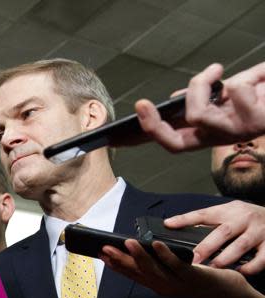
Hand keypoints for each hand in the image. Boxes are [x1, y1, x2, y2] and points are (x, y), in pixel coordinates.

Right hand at [101, 238, 247, 297]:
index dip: (116, 265)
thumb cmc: (199, 278)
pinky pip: (176, 265)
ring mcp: (177, 282)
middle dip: (120, 260)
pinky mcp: (192, 276)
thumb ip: (158, 265)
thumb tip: (140, 249)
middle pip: (138, 272)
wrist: (226, 292)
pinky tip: (156, 244)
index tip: (101, 254)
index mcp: (156, 285)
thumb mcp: (173, 273)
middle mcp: (163, 286)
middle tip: (105, 248)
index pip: (131, 274)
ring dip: (139, 256)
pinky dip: (165, 254)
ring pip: (154, 269)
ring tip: (128, 243)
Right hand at [135, 62, 264, 151]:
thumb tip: (178, 96)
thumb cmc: (264, 93)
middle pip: (174, 143)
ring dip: (203, 84)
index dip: (149, 135)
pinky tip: (256, 78)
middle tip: (144, 104)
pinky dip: (244, 77)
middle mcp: (221, 137)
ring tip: (218, 71)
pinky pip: (234, 91)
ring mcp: (237, 132)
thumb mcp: (231, 91)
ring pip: (198, 114)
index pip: (173, 141)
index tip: (130, 119)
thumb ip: (206, 95)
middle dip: (155, 124)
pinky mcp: (255, 122)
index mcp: (212, 132)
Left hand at [163, 201, 264, 274]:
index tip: (169, 224)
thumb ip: (209, 222)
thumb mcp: (229, 213)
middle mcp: (244, 218)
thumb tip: (176, 228)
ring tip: (212, 269)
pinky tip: (241, 272)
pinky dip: (251, 266)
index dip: (186, 219)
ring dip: (225, 258)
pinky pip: (262, 258)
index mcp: (229, 211)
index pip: (204, 214)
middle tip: (193, 260)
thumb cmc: (247, 219)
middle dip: (206, 247)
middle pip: (223, 232)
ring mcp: (259, 231)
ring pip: (241, 245)